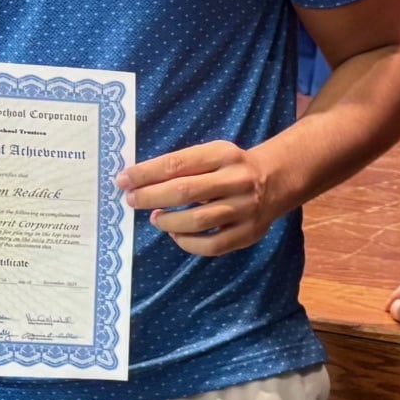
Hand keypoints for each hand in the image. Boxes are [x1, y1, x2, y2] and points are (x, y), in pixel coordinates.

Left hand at [118, 141, 286, 255]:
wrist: (276, 179)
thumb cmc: (231, 166)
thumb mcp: (213, 154)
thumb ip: (183, 165)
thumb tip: (138, 182)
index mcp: (224, 154)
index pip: (177, 164)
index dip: (145, 174)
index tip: (123, 180)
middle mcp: (237, 180)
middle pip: (185, 191)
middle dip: (151, 197)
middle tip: (133, 200)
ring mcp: (245, 208)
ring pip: (198, 220)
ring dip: (168, 221)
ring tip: (156, 218)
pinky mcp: (249, 233)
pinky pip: (212, 245)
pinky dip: (188, 243)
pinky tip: (176, 235)